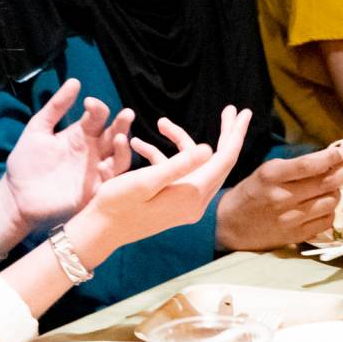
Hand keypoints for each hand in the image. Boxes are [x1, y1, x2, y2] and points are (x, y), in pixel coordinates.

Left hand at [0, 79, 133, 236]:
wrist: (15, 198)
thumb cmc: (25, 163)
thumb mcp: (37, 130)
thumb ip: (55, 107)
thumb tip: (75, 81)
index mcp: (80, 135)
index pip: (97, 117)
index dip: (97, 108)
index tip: (90, 103)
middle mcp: (92, 151)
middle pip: (114, 134)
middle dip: (122, 124)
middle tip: (126, 114)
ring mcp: (95, 171)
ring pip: (120, 156)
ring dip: (123, 146)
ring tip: (119, 137)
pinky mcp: (94, 191)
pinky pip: (112, 181)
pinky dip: (115, 171)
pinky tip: (106, 164)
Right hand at [76, 106, 252, 252]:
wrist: (99, 232)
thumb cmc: (117, 204)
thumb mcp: (146, 180)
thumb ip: (179, 164)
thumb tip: (210, 149)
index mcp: (192, 195)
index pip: (224, 159)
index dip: (235, 133)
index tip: (243, 111)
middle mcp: (195, 202)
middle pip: (219, 161)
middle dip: (224, 134)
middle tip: (231, 109)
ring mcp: (185, 203)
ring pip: (195, 164)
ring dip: (180, 142)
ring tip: (161, 122)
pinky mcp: (173, 202)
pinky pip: (178, 174)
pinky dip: (164, 157)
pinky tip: (139, 144)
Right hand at [214, 142, 342, 252]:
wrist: (231, 225)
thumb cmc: (253, 192)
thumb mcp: (267, 171)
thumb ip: (296, 166)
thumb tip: (331, 157)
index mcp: (272, 176)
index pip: (309, 165)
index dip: (331, 157)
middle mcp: (282, 197)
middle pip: (326, 183)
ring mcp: (290, 218)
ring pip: (330, 202)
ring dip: (339, 191)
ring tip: (338, 185)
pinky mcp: (295, 236)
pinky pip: (326, 221)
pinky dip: (332, 211)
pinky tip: (327, 204)